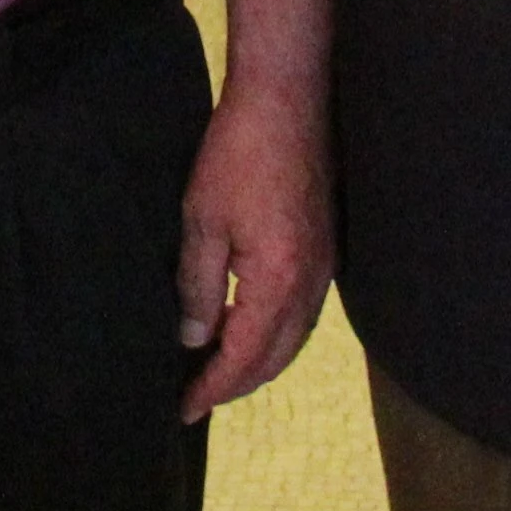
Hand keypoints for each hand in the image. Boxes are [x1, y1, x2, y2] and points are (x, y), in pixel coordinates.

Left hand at [172, 85, 331, 419]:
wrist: (287, 102)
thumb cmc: (237, 155)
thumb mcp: (202, 222)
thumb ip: (198, 288)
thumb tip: (193, 339)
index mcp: (279, 282)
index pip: (244, 356)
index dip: (213, 387)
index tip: (184, 408)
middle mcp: (311, 285)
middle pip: (276, 358)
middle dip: (237, 384)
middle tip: (199, 398)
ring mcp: (325, 268)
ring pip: (294, 339)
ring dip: (259, 362)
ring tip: (222, 373)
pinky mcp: (326, 249)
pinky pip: (304, 314)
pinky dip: (277, 335)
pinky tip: (254, 330)